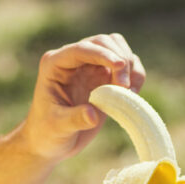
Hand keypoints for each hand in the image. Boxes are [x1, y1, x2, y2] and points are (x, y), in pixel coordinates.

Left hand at [22, 33, 145, 161]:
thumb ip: (74, 119)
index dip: (102, 53)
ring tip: (128, 92)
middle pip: (103, 42)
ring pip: (118, 48)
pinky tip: (132, 94)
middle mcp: (74, 60)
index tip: (120, 65)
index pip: (81, 49)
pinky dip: (136, 75)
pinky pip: (128, 64)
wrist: (53, 142)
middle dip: (119, 60)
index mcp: (55, 64)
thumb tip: (93, 115)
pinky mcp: (106, 76)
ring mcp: (91, 65)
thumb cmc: (48, 133)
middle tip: (124, 87)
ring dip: (130, 66)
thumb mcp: (57, 127)